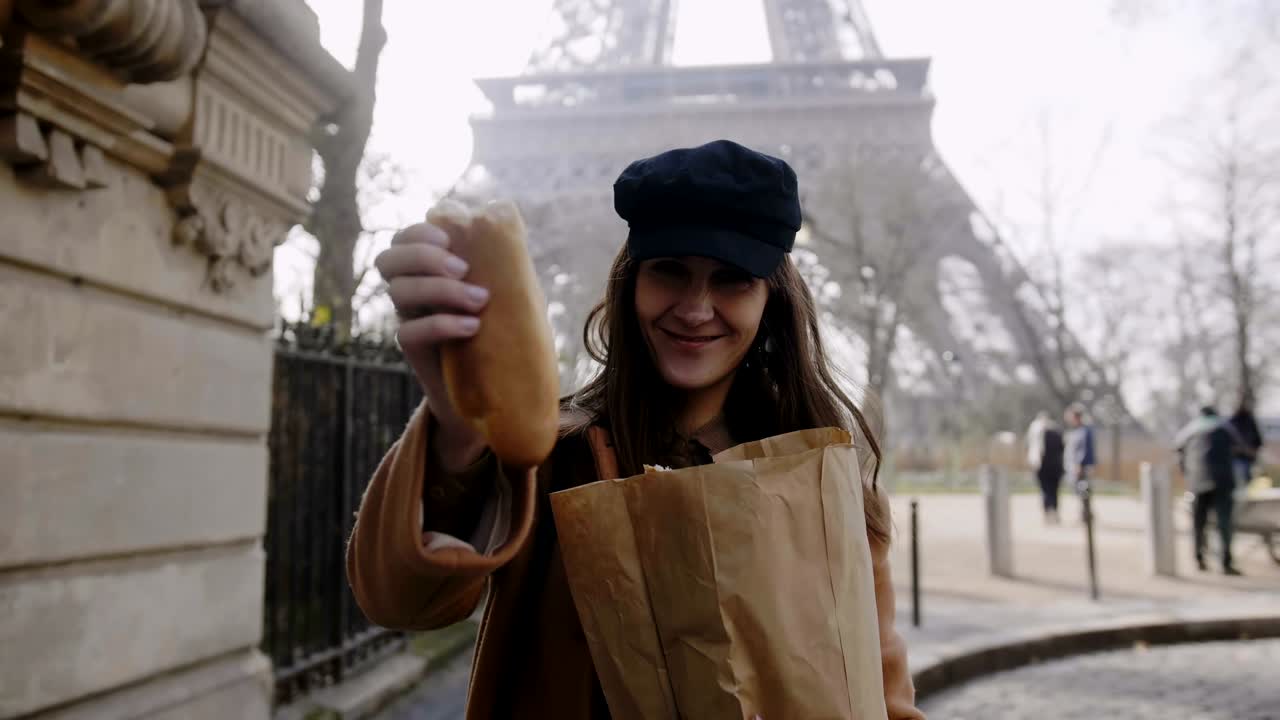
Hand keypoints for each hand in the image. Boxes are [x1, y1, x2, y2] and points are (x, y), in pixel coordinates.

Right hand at [375, 221, 488, 468]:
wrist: (494, 390)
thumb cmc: (504, 331)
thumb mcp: (506, 292)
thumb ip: (500, 259)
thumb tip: (507, 214)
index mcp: (428, 270)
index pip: (403, 240)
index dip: (418, 233)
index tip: (450, 238)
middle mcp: (411, 292)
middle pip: (388, 261)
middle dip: (422, 256)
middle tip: (463, 268)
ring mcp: (409, 320)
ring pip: (398, 292)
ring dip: (440, 289)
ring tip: (480, 300)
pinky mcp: (413, 351)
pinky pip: (409, 332)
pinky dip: (441, 324)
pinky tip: (472, 327)